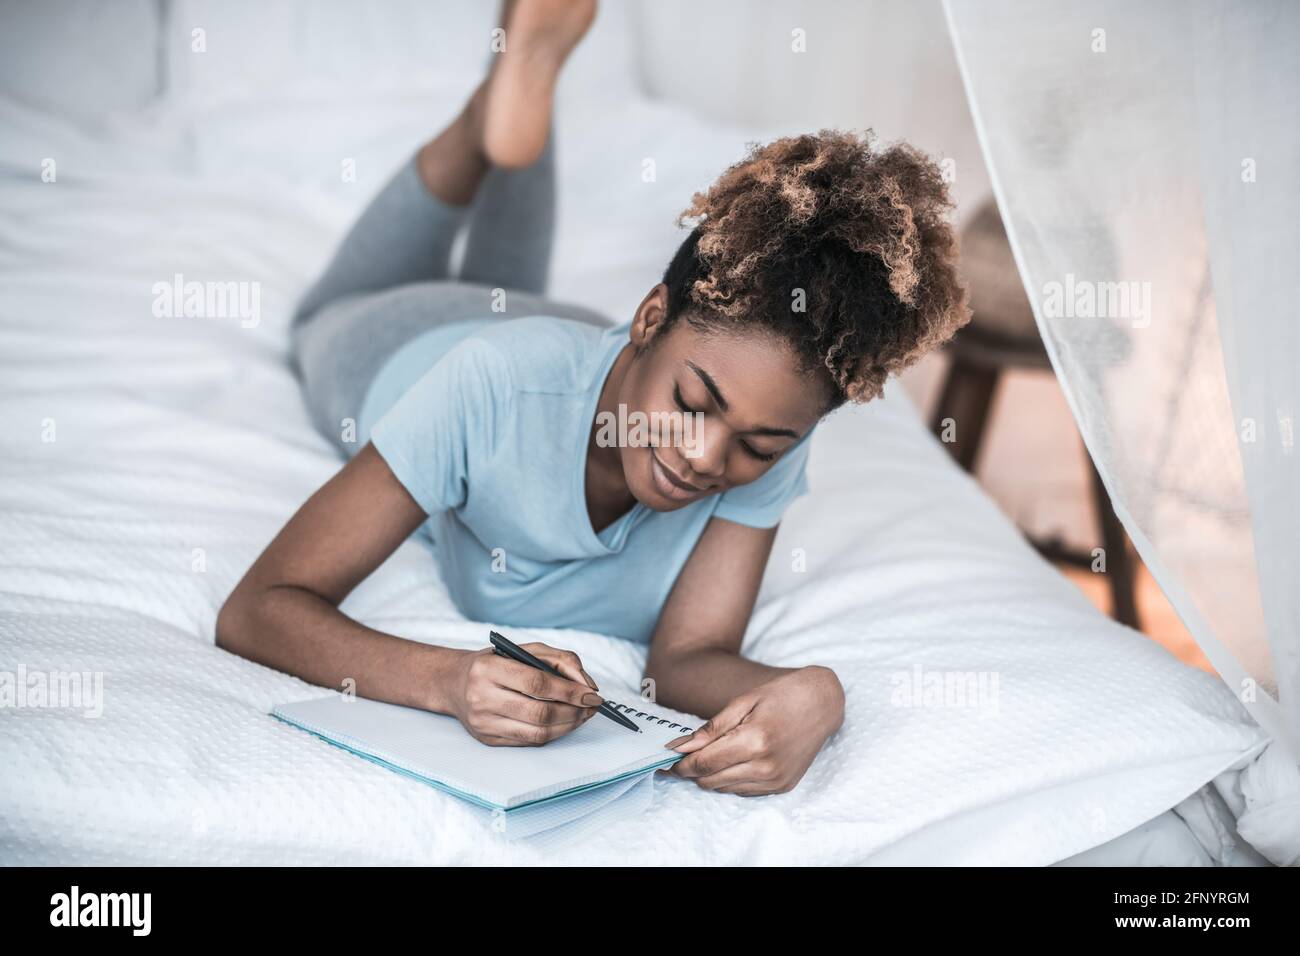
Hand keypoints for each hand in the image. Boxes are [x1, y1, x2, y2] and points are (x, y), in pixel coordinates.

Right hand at [446, 643, 604, 746]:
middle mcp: (481, 696)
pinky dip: (553, 733)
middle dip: (574, 712)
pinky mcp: (487, 739)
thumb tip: (587, 686)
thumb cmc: (497, 662)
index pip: (537, 684)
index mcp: (489, 668)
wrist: (455, 683)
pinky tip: (564, 723)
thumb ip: (560, 660)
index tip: (592, 694)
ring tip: (582, 715)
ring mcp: (483, 722)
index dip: (569, 691)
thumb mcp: (525, 649)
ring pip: (537, 732)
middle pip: (540, 713)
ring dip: (568, 726)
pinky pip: (529, 741)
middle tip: (591, 706)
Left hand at [660, 665, 844, 795]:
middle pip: (711, 781)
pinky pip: (744, 791)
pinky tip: (732, 761)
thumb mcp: (743, 702)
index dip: (681, 764)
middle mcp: (766, 766)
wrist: (822, 702)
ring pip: (725, 789)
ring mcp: (776, 780)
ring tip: (708, 756)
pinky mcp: (783, 786)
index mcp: (754, 740)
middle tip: (682, 758)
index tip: (665, 761)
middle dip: (692, 772)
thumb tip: (679, 747)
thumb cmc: (781, 695)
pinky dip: (731, 780)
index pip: (704, 764)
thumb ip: (711, 728)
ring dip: (711, 776)